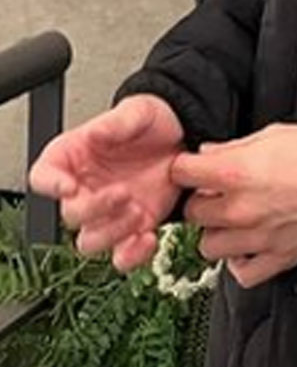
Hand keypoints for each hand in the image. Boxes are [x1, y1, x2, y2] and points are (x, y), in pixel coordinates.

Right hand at [28, 94, 184, 270]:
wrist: (183, 137)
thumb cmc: (151, 122)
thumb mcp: (138, 111)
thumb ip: (115, 123)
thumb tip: (95, 133)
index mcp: (73, 157)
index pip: (43, 176)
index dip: (50, 185)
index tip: (69, 186)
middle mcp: (84, 189)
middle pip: (69, 215)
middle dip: (94, 209)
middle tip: (123, 193)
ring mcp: (107, 213)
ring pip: (90, 241)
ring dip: (112, 233)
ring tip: (139, 210)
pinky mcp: (131, 229)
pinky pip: (121, 255)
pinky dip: (133, 255)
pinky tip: (149, 237)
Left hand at [170, 122, 296, 288]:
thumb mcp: (273, 134)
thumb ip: (234, 147)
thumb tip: (209, 153)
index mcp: (235, 172)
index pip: (182, 173)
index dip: (186, 168)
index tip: (193, 168)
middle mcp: (239, 209)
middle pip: (192, 213)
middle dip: (202, 201)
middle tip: (217, 193)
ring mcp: (256, 238)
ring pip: (209, 246)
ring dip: (218, 233)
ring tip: (234, 220)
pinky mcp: (277, 258)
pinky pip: (242, 274)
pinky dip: (241, 263)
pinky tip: (248, 246)